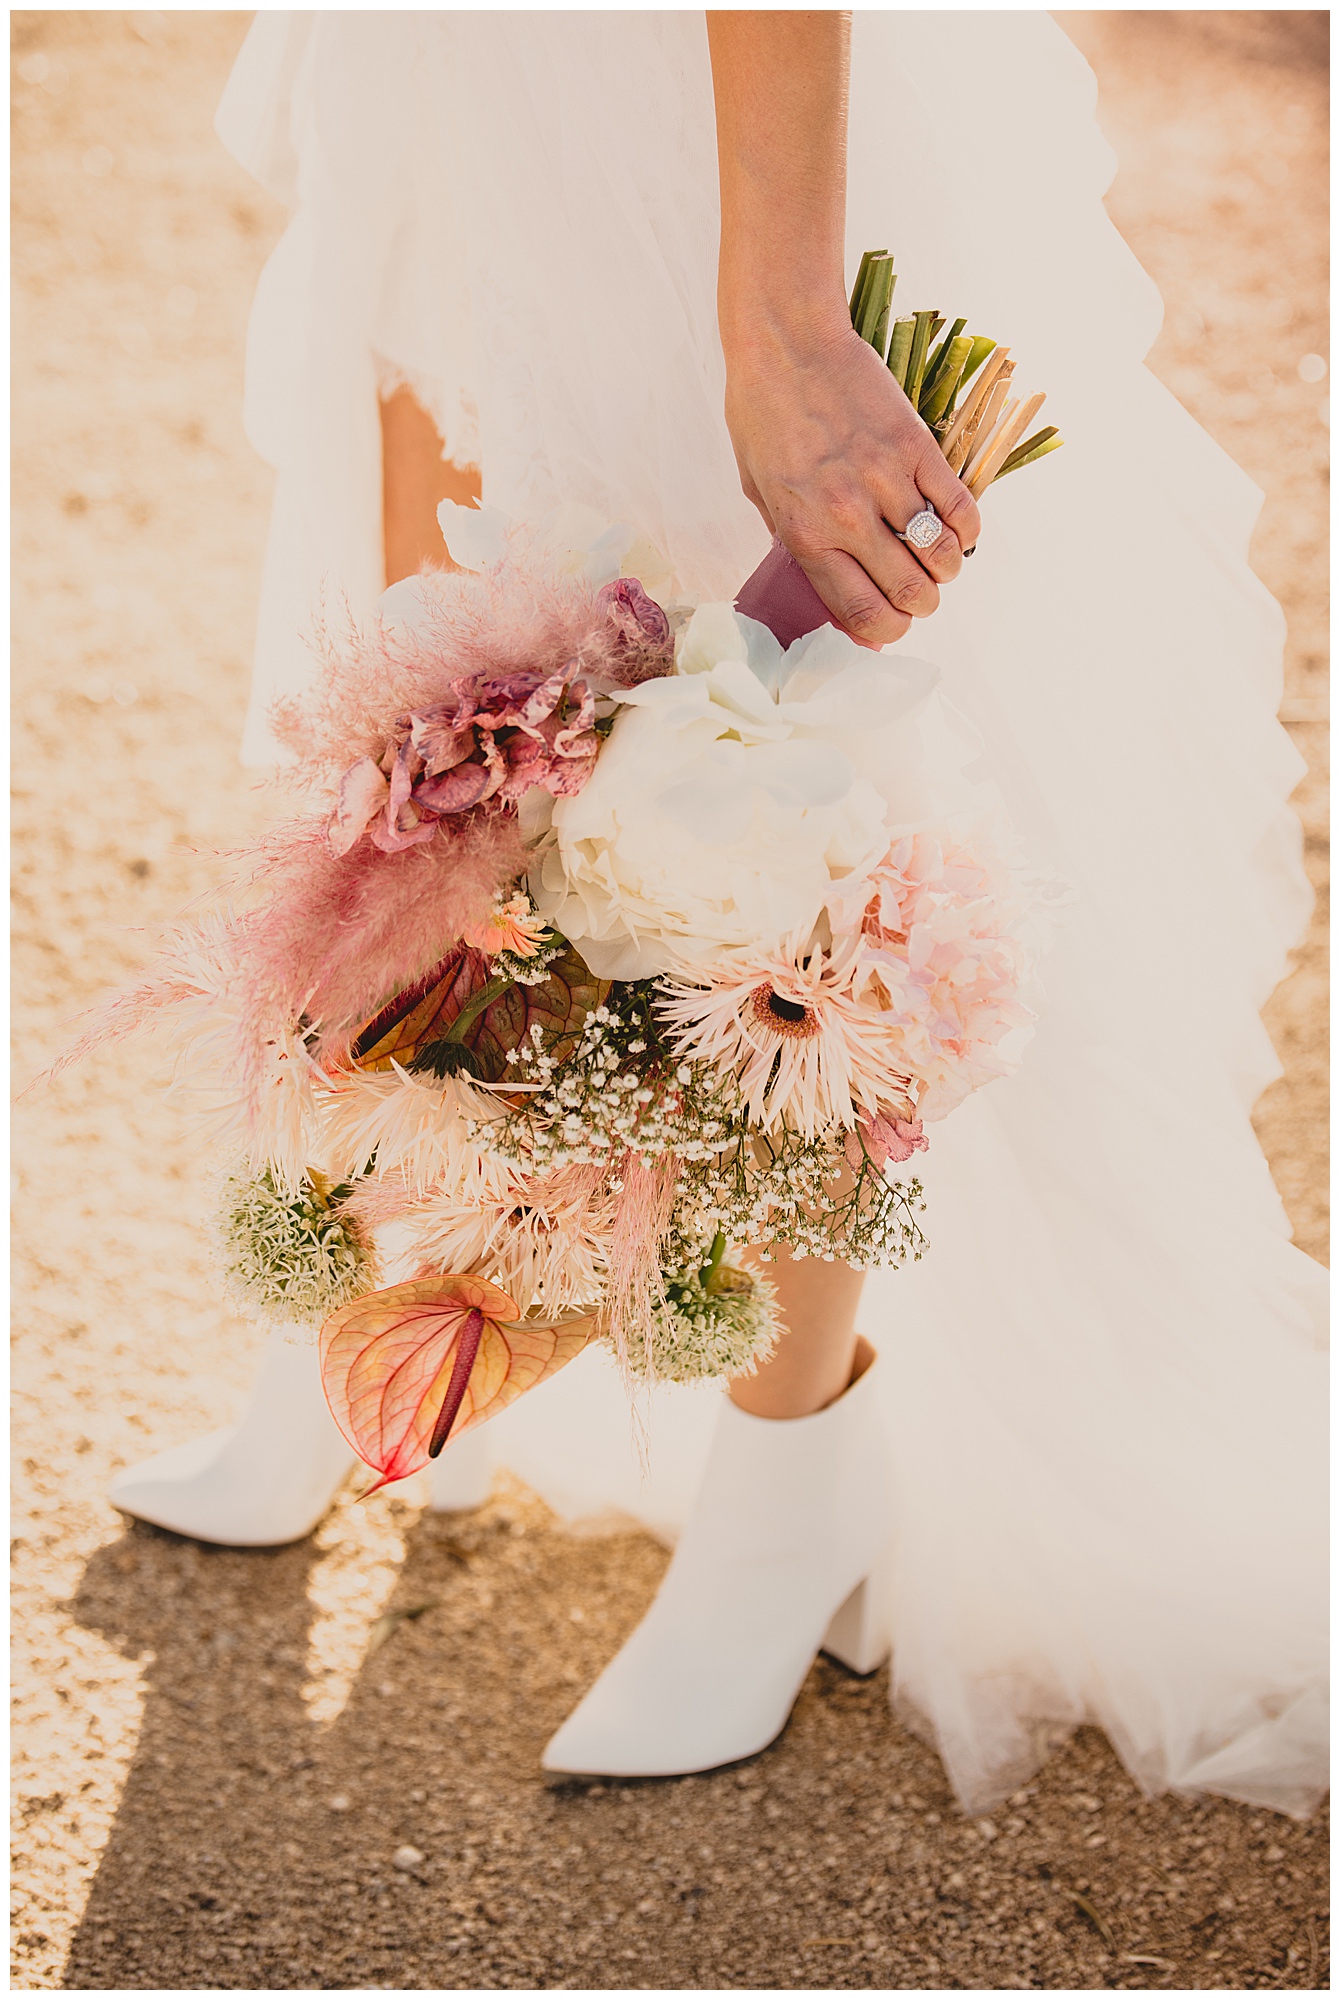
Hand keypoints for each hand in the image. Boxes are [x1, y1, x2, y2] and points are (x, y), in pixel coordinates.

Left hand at [723, 315, 981, 647]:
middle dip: (922, 605)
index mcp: (805, 535)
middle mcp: (848, 517)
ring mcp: (886, 481)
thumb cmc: (762, 413)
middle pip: (909, 592)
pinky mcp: (917, 446)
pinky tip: (959, 530)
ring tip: (942, 563)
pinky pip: (959, 506)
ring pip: (941, 554)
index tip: (894, 623)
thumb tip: (821, 576)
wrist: (787, 341)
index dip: (887, 630)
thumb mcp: (759, 489)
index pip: (862, 612)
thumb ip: (790, 536)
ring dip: (947, 568)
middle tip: (922, 595)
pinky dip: (966, 528)